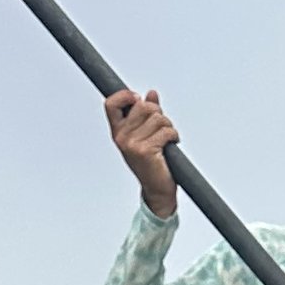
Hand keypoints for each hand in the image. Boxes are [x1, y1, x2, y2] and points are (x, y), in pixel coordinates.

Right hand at [104, 88, 179, 220]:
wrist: (157, 190)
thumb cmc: (151, 164)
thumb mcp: (145, 134)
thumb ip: (147, 113)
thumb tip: (151, 94)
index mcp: (118, 132)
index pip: (111, 104)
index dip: (125, 95)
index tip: (137, 99)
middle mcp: (122, 137)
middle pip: (143, 106)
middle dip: (158, 113)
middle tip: (159, 128)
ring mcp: (132, 144)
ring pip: (158, 118)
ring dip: (168, 126)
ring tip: (165, 139)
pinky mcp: (145, 151)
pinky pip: (166, 130)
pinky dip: (173, 135)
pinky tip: (170, 144)